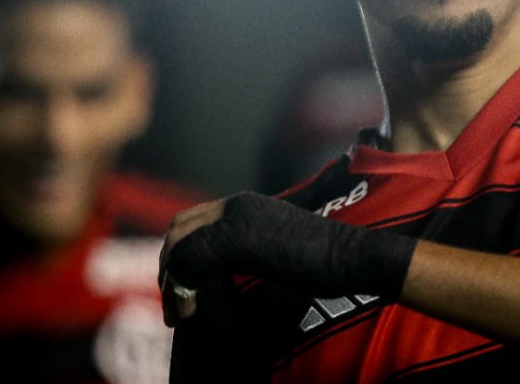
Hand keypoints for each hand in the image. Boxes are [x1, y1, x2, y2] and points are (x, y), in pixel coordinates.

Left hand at [158, 192, 415, 324]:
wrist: (351, 256)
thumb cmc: (325, 260)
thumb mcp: (276, 248)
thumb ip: (248, 251)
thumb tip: (221, 274)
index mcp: (244, 205)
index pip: (191, 221)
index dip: (178, 255)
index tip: (182, 290)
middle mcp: (235, 205)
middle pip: (178, 229)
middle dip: (169, 268)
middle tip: (175, 306)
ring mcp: (235, 219)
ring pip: (179, 245)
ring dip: (172, 282)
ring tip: (180, 313)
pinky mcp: (237, 239)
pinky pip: (190, 260)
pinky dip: (182, 289)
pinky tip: (191, 311)